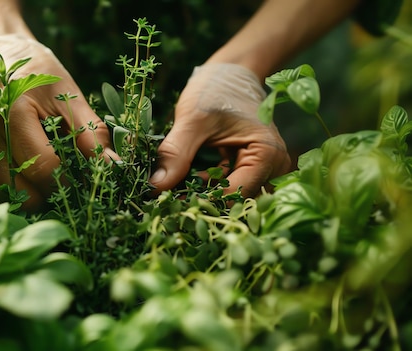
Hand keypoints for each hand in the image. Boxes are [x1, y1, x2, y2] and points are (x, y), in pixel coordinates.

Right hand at [0, 35, 117, 210]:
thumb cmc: (37, 73)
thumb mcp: (69, 96)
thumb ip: (89, 133)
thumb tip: (112, 168)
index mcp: (13, 111)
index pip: (43, 167)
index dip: (67, 183)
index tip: (80, 184)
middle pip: (17, 190)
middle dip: (44, 194)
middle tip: (60, 183)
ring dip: (23, 196)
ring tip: (40, 180)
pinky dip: (6, 191)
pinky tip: (20, 178)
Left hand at [149, 63, 290, 197]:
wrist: (230, 72)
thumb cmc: (217, 88)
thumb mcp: (193, 118)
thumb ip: (176, 153)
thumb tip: (156, 186)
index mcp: (267, 155)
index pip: (234, 196)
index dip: (201, 201)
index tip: (168, 201)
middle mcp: (273, 168)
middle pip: (234, 201)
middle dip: (200, 200)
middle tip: (168, 196)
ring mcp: (263, 171)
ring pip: (229, 198)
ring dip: (202, 195)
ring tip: (175, 187)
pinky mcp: (249, 170)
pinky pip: (227, 188)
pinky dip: (206, 187)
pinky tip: (188, 180)